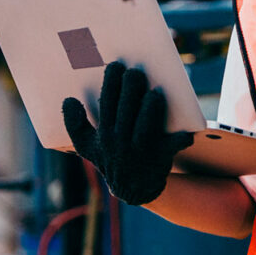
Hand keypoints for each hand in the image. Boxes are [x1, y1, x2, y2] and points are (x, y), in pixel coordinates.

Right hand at [62, 61, 192, 204]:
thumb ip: (75, 125)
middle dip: (131, 88)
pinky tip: (187, 131)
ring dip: (151, 108)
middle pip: (125, 110)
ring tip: (156, 92)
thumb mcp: (88, 146)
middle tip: (136, 72)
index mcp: (105, 135)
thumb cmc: (111, 159)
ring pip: (145, 126)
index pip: (106, 103)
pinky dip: (180, 139)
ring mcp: (141, 151)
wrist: (133, 189)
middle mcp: (121, 142)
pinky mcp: (161, 157)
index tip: (116, 65)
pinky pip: (171, 146)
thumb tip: (68, 100)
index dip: (111, 83)